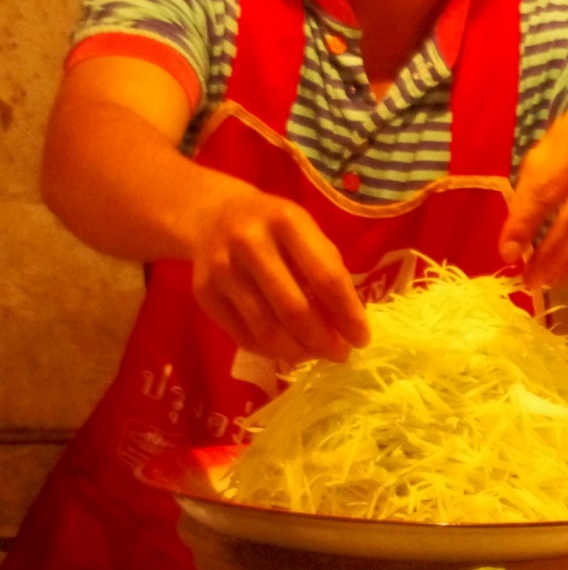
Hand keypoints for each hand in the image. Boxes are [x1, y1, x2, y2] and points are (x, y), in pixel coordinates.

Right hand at [188, 187, 367, 363]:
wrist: (213, 215)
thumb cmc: (276, 230)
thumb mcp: (308, 233)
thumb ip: (329, 272)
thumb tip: (349, 326)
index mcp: (286, 222)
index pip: (326, 278)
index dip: (348, 315)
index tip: (362, 339)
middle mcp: (249, 242)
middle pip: (294, 310)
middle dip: (324, 341)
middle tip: (341, 354)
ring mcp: (221, 268)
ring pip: (267, 330)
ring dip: (299, 352)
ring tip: (316, 354)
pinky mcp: (203, 292)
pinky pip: (244, 336)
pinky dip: (272, 351)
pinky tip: (288, 349)